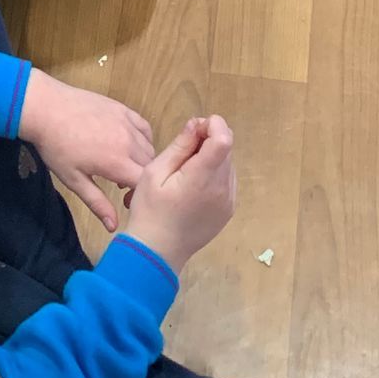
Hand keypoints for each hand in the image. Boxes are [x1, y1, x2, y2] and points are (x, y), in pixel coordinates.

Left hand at [19, 71, 154, 230]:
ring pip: (149, 147)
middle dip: (140, 179)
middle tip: (121, 184)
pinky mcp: (123, 109)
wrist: (46, 109)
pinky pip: (145, 127)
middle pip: (150, 166)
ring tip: (122, 165)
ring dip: (142, 160)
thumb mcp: (74, 180)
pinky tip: (130, 144)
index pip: (145, 183)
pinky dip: (144, 139)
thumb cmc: (57, 148)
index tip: (125, 199)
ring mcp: (127, 122)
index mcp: (117, 162)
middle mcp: (129, 142)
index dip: (139, 195)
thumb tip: (114, 227)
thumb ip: (98, 203)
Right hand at [123, 114, 236, 272]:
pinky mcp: (228, 210)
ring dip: (213, 156)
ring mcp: (228, 201)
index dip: (213, 125)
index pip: (224, 139)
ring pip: (228, 163)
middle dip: (210, 138)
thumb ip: (179, 147)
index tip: (194, 130)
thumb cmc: (150, 211)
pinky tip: (195, 184)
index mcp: (203, 178)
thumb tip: (196, 126)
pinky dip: (215, 173)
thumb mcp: (154, 173)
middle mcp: (222, 188)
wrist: (157, 253)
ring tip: (187, 169)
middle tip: (185, 148)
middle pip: (227, 148)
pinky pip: (227, 180)